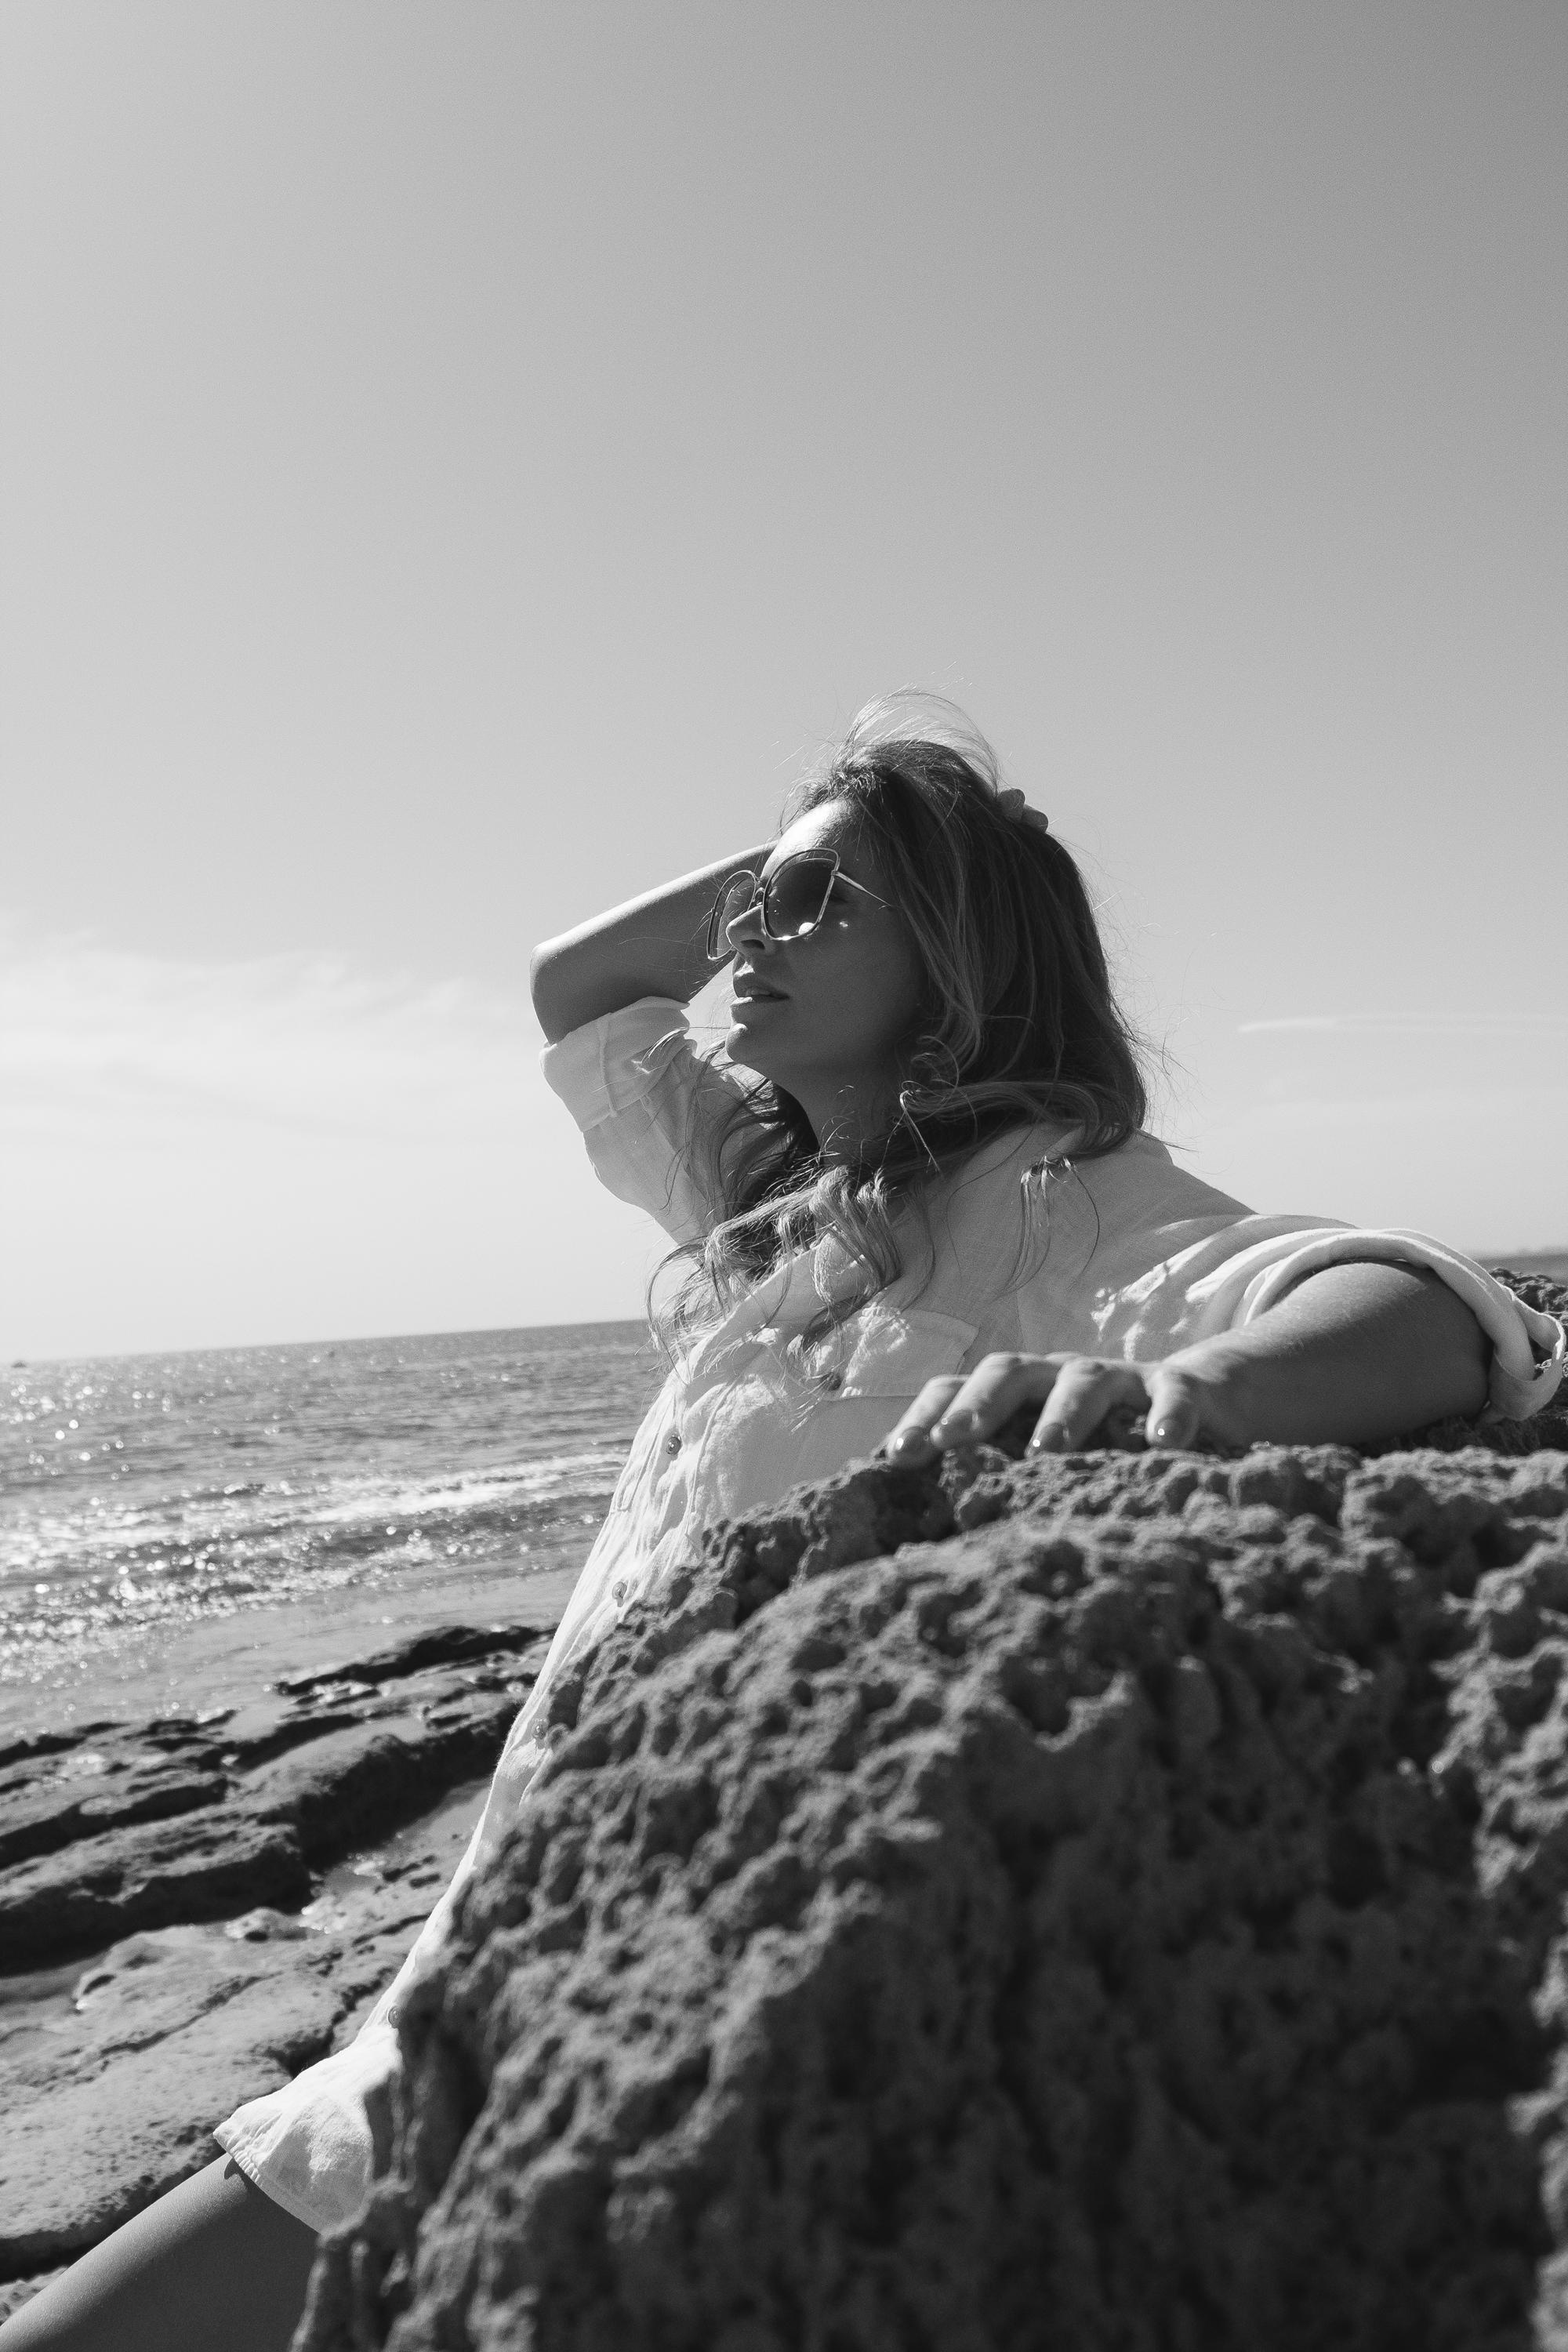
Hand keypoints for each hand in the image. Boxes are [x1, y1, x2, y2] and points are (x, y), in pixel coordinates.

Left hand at [881, 1347, 1249, 1461]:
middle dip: (976, 1405)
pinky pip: (1173, 1392)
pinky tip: (1164, 1442)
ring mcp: (1116, 1379)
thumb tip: (916, 1532)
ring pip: (1082, 1380)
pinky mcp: (1176, 1388)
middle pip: (1008, 1372)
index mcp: (1016, 1395)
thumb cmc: (1100, 1443)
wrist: (1197, 1399)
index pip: (957, 1390)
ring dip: (1061, 1413)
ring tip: (1046, 1450)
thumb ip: (995, 1480)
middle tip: (951, 1441)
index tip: (895, 1456)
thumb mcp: (1043, 1457)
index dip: (924, 1417)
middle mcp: (1056, 1378)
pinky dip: (1167, 1414)